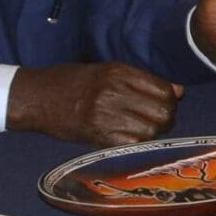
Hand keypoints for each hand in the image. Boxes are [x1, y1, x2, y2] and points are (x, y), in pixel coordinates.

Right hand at [7, 62, 183, 146]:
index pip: (164, 89)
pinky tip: (128, 138)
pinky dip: (136, 143)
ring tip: (141, 130)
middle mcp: (115, 90)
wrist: (37, 97)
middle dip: (166, 119)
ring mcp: (106, 113)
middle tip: (157, 121)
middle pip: (162, 111)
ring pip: (151, 130)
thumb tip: (179, 91)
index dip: (170, 100)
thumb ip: (143, 80)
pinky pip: (132, 144)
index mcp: (119, 71)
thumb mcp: (108, 71)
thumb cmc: (73, 82)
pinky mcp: (97, 134)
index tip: (165, 104)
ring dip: (152, 133)